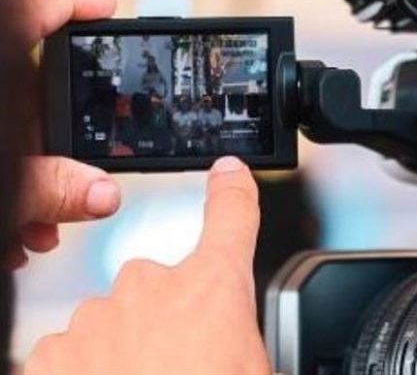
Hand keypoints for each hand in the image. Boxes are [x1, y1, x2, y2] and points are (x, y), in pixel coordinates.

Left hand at [2, 0, 120, 267]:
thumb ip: (50, 187)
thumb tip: (103, 193)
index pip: (32, 13)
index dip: (74, 3)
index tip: (104, 9)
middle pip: (34, 93)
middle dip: (64, 146)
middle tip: (81, 177)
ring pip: (13, 133)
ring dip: (38, 182)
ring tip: (39, 226)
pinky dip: (11, 189)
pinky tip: (15, 229)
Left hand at [25, 157, 270, 374]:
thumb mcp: (255, 365)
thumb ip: (242, 342)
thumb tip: (235, 339)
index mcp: (213, 289)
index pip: (232, 216)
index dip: (232, 190)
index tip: (228, 173)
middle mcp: (152, 288)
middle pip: (164, 289)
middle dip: (170, 326)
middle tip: (183, 373)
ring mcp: (96, 319)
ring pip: (115, 325)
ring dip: (126, 356)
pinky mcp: (48, 354)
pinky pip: (72, 355)